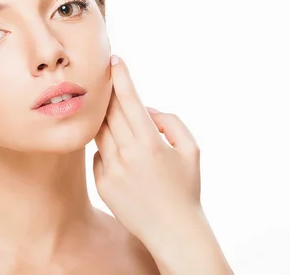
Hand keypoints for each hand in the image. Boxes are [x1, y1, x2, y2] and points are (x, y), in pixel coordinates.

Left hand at [93, 54, 201, 244]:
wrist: (172, 231)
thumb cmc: (186, 187)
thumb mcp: (191, 149)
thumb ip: (170, 121)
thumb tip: (145, 109)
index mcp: (149, 143)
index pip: (129, 100)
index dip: (121, 76)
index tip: (114, 59)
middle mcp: (126, 154)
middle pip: (109, 111)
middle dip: (110, 94)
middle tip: (109, 80)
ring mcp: (110, 169)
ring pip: (99, 131)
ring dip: (105, 119)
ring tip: (115, 117)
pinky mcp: (101, 183)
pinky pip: (98, 154)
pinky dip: (108, 147)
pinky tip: (122, 156)